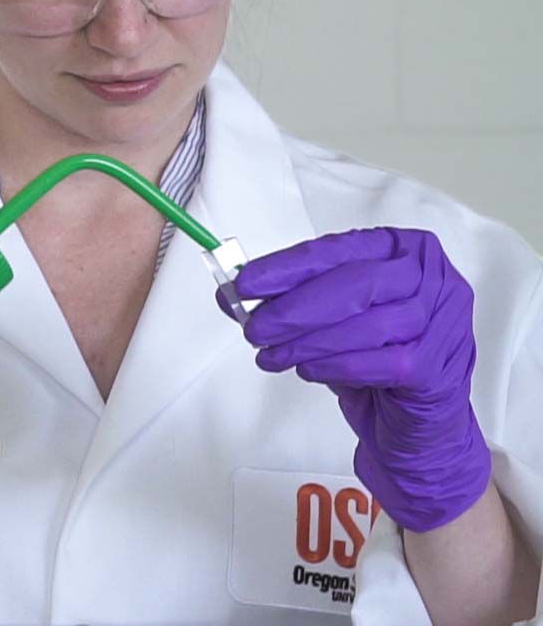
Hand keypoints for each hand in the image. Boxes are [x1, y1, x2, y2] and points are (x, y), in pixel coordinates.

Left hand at [231, 227, 489, 531]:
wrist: (417, 423)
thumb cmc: (375, 359)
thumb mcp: (332, 319)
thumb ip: (290, 299)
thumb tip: (230, 294)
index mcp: (407, 251)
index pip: (340, 249)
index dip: (288, 266)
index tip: (245, 284)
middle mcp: (435, 281)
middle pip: (357, 283)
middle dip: (296, 307)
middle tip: (254, 328)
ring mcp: (443, 324)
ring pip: (366, 325)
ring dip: (307, 342)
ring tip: (272, 355)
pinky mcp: (437, 368)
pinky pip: (377, 363)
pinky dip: (333, 366)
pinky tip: (307, 370)